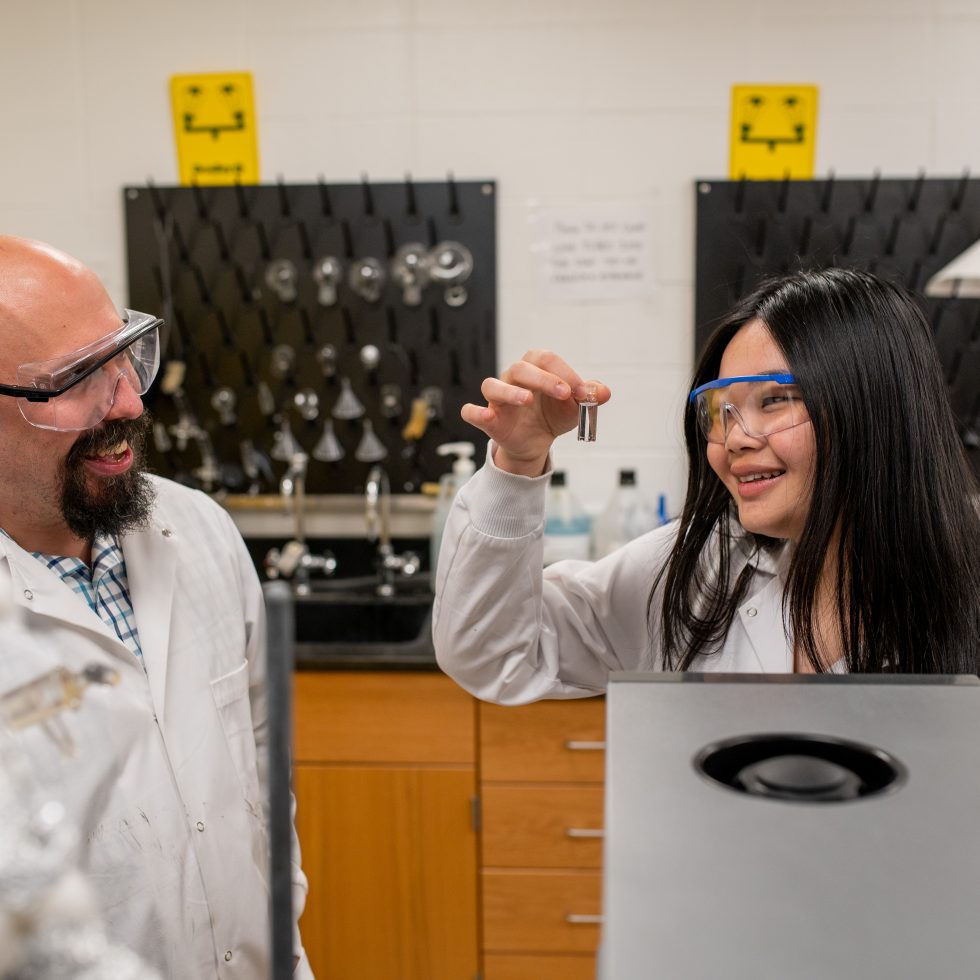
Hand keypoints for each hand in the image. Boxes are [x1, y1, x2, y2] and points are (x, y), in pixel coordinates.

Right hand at [461, 349, 609, 475]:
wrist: (537, 442)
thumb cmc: (553, 416)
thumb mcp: (575, 407)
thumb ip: (589, 397)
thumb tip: (604, 393)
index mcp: (535, 369)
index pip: (546, 359)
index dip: (566, 373)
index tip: (585, 393)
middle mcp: (513, 379)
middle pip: (521, 368)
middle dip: (545, 379)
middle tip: (566, 394)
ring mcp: (498, 399)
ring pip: (492, 385)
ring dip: (510, 391)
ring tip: (527, 400)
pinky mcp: (489, 420)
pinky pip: (471, 412)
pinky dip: (475, 412)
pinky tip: (486, 415)